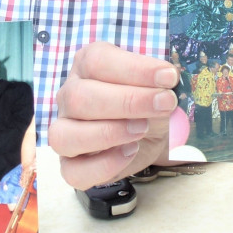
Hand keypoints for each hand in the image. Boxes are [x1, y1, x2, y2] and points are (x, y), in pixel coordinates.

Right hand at [48, 42, 179, 189]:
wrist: (149, 135)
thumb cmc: (148, 101)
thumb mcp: (157, 86)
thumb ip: (159, 82)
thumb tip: (168, 80)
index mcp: (87, 65)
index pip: (96, 60)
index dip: (134, 69)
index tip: (168, 76)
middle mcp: (69, 96)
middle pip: (79, 97)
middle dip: (128, 101)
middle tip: (164, 103)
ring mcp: (65, 132)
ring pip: (64, 136)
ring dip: (109, 133)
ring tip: (143, 129)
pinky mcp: (70, 166)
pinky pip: (73, 172)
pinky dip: (104, 165)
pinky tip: (131, 152)